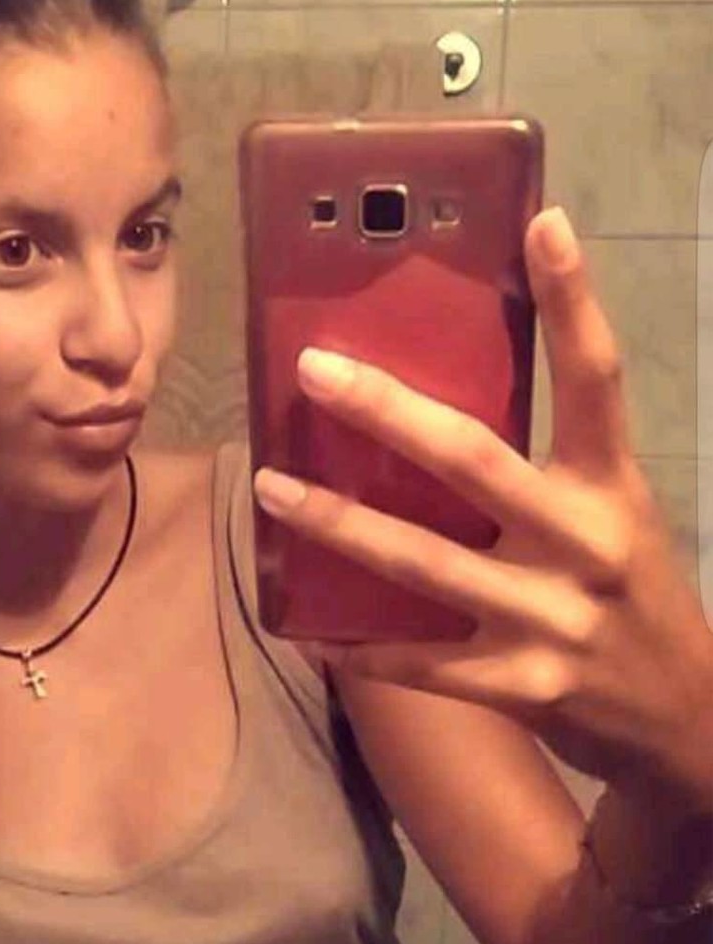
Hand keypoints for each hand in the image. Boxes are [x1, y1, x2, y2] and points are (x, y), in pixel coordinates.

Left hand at [253, 206, 712, 803]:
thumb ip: (550, 467)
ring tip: (273, 489)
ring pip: (426, 564)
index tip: (541, 222)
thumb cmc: (630, 598)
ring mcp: (552, 619)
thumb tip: (442, 408)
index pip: (596, 379)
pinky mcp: (523, 686)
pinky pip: (423, 664)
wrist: (683, 721)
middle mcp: (584, 543)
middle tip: (315, 368)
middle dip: (388, 412)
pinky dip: (361, 650)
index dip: (574, 300)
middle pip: (475, 462)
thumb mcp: (614, 516)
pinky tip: (306, 629)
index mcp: (612, 487)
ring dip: (341, 526)